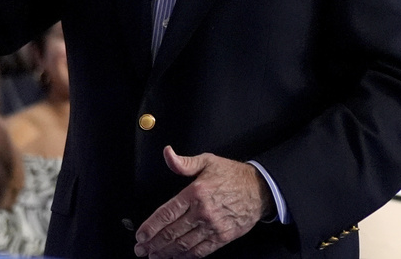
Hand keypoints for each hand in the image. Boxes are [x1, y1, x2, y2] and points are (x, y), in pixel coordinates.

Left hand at [134, 146, 273, 257]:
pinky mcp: (222, 237)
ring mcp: (213, 227)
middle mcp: (203, 212)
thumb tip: (167, 153)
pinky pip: (200, 251)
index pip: (167, 213)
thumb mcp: (208, 161)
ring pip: (183, 244)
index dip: (151, 226)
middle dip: (153, 243)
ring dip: (166, 253)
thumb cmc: (233, 175)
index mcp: (196, 192)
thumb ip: (184, 162)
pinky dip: (185, 256)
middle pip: (172, 232)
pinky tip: (176, 257)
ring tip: (153, 256)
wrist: (259, 190)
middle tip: (141, 250)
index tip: (141, 234)